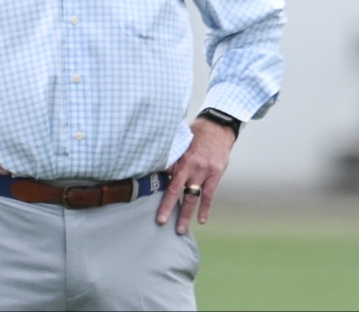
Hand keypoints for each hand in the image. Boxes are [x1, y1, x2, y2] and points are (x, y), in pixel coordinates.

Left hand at [156, 117, 235, 234]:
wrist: (217, 128)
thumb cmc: (194, 135)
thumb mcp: (178, 141)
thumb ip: (168, 156)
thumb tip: (151, 165)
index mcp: (176, 157)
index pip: (161, 174)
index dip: (153, 186)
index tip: (142, 199)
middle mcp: (188, 165)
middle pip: (174, 189)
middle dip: (167, 207)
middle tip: (160, 222)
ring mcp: (202, 171)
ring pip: (191, 196)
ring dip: (185, 214)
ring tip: (180, 229)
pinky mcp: (214, 175)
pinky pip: (209, 195)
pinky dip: (205, 208)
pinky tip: (201, 220)